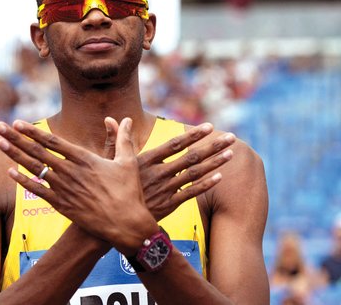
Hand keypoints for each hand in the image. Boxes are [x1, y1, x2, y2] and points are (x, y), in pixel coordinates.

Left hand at [0, 118, 157, 254]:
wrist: (125, 224)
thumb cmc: (129, 192)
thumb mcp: (128, 161)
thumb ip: (122, 138)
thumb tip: (125, 119)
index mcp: (85, 159)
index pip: (53, 142)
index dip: (33, 132)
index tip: (18, 122)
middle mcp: (70, 172)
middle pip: (37, 152)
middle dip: (16, 138)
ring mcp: (64, 189)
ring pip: (34, 169)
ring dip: (15, 155)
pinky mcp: (62, 205)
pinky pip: (38, 191)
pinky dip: (23, 181)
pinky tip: (10, 172)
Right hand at [104, 118, 235, 220]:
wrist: (111, 221)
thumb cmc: (109, 188)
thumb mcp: (108, 162)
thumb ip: (115, 140)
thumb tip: (111, 119)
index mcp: (145, 160)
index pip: (174, 144)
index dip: (193, 135)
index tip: (209, 126)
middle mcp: (158, 173)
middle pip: (191, 157)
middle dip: (213, 146)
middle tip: (231, 137)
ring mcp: (165, 189)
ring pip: (195, 174)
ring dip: (215, 163)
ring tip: (231, 153)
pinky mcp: (168, 205)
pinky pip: (191, 193)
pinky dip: (205, 185)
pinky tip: (219, 176)